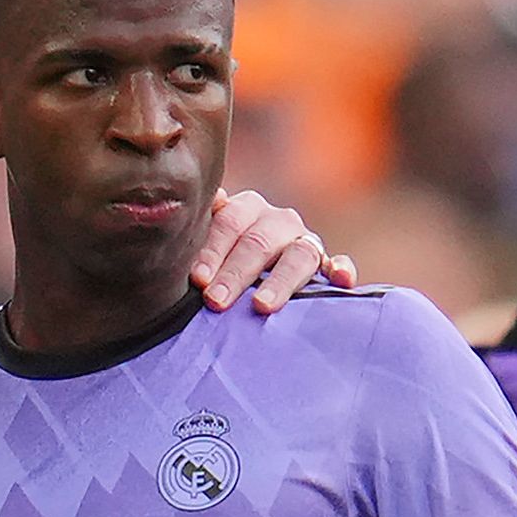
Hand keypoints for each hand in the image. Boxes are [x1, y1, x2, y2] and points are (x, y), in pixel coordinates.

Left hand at [189, 188, 356, 313]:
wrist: (251, 271)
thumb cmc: (218, 263)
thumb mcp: (205, 245)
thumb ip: (194, 234)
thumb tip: (175, 214)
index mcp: (244, 210)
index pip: (228, 223)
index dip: (212, 251)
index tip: (196, 279)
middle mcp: (276, 221)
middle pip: (259, 242)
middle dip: (235, 273)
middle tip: (215, 301)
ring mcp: (304, 241)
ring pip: (298, 254)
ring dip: (280, 281)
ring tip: (261, 306)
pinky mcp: (326, 264)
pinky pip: (337, 264)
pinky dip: (341, 270)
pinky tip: (340, 281)